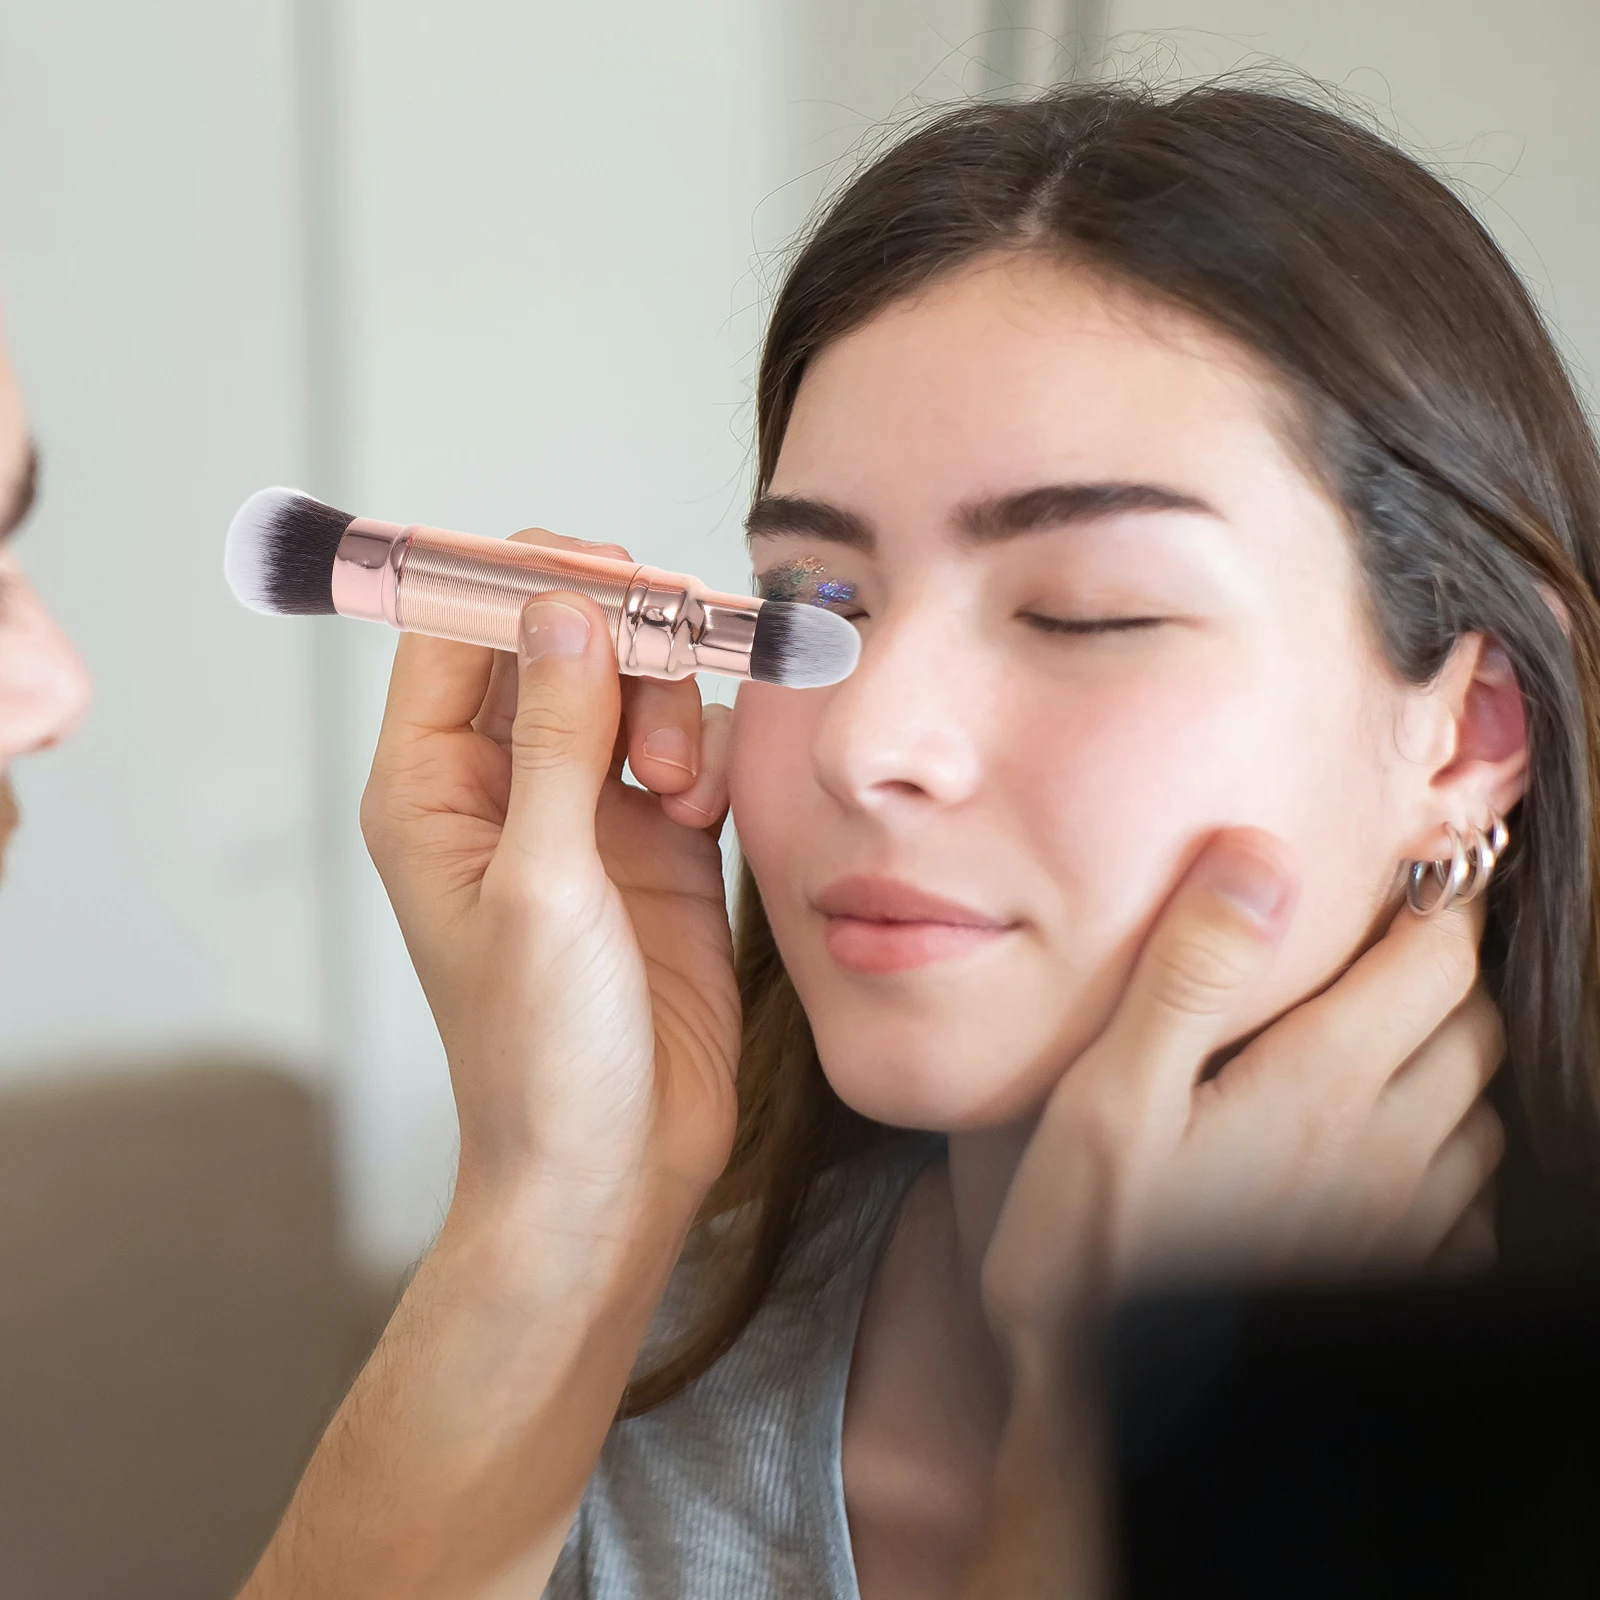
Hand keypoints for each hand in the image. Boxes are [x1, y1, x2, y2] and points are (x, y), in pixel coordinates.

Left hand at [361, 530, 740, 1227]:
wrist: (615, 1164)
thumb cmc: (542, 1055)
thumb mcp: (542, 886)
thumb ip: (555, 740)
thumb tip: (561, 612)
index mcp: (431, 791)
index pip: (456, 631)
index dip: (525, 582)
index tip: (608, 574)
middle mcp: (503, 788)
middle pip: (558, 644)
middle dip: (621, 644)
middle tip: (670, 663)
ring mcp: (584, 811)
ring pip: (631, 686)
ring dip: (668, 708)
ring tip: (678, 787)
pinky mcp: (657, 841)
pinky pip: (686, 744)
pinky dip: (705, 754)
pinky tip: (705, 808)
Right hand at [982, 829, 1503, 1367]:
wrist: (1107, 1413)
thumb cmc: (1089, 1251)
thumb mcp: (1109, 1097)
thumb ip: (1189, 977)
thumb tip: (1259, 863)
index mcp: (1319, 1088)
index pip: (1434, 964)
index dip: (1433, 904)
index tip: (1405, 876)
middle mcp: (1387, 1154)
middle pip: (1474, 1031)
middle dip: (1440, 978)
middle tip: (1376, 954)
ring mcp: (1402, 1229)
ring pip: (1480, 1115)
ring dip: (1445, 1065)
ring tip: (1370, 1047)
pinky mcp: (1395, 1285)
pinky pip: (1468, 1205)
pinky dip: (1443, 1158)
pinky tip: (1372, 1155)